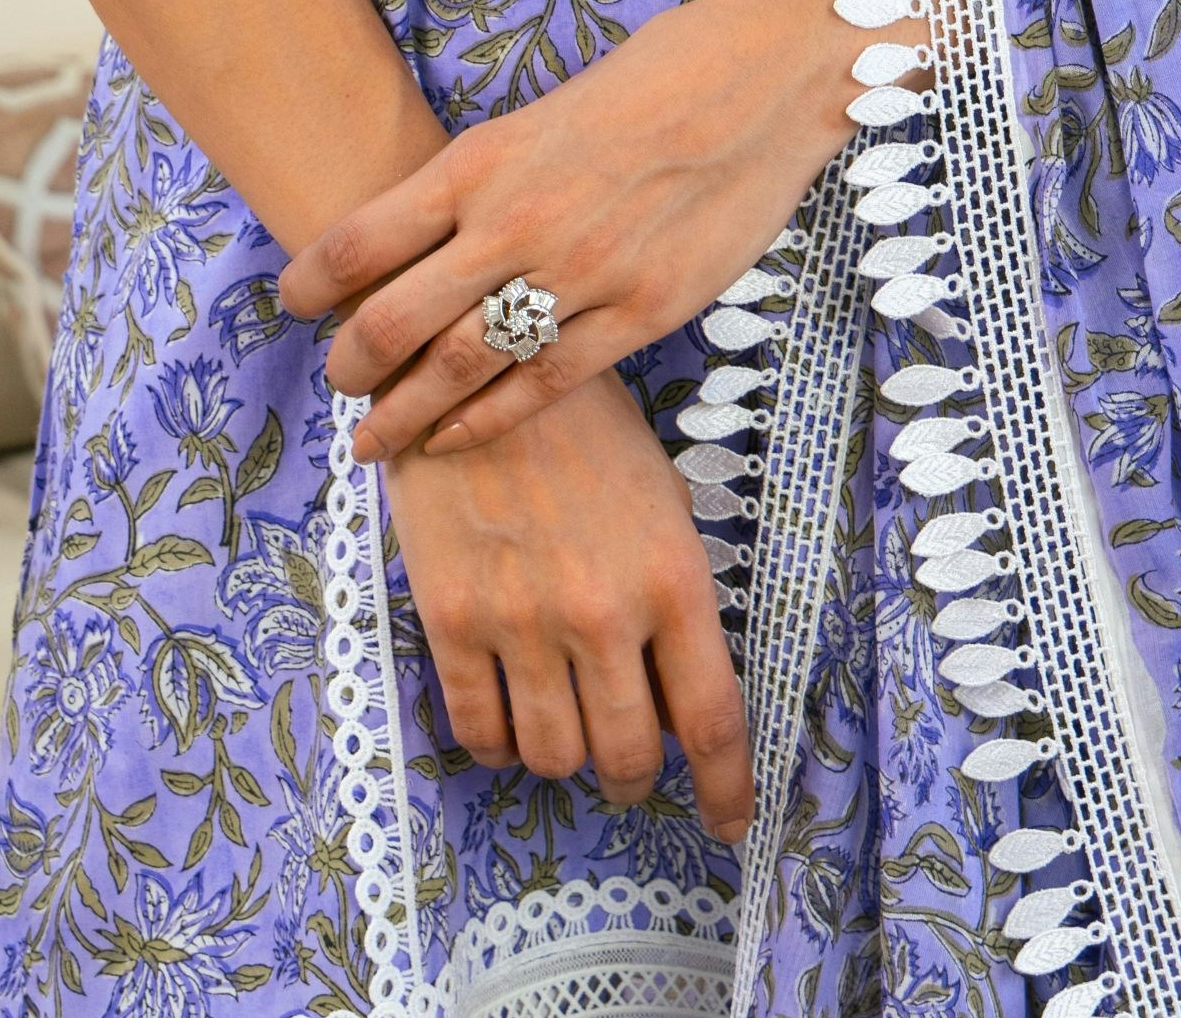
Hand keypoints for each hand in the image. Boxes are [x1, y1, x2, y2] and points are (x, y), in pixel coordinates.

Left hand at [282, 0, 859, 458]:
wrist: (759, 77)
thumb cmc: (655, 77)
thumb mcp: (542, 113)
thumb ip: (486, 179)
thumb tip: (426, 237)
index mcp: (482, 159)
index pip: (362, 237)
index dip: (312, 281)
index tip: (292, 303)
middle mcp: (515, 221)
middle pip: (395, 319)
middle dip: (352, 366)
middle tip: (338, 387)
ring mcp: (578, 273)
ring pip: (462, 367)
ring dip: (407, 413)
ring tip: (375, 439)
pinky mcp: (640, 312)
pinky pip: (545, 385)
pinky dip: (489, 421)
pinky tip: (456, 440)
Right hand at [385, 370, 751, 837]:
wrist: (479, 357)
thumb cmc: (581, 425)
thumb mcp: (657, 498)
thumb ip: (670, 600)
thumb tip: (671, 701)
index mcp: (672, 575)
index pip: (710, 719)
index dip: (725, 789)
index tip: (729, 824)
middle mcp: (602, 611)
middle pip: (625, 756)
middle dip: (630, 779)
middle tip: (626, 768)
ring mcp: (522, 620)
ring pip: (552, 754)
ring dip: (563, 756)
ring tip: (562, 724)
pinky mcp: (451, 617)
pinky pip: (477, 730)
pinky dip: (497, 743)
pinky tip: (506, 716)